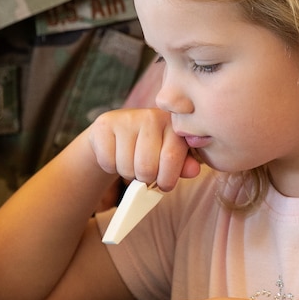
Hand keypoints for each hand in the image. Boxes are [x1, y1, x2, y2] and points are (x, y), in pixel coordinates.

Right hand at [85, 107, 200, 191]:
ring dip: (127, 174)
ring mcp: (126, 118)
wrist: (116, 134)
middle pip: (146, 168)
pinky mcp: (104, 124)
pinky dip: (111, 167)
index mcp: (172, 124)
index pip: (170, 158)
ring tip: (130, 162)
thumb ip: (183, 164)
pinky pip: (108, 162)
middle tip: (144, 172)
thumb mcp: (168, 155)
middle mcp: (151, 116)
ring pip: (127, 168)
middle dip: (145, 179)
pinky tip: (115, 155)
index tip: (163, 183)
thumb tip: (194, 170)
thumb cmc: (148, 148)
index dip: (166, 180)